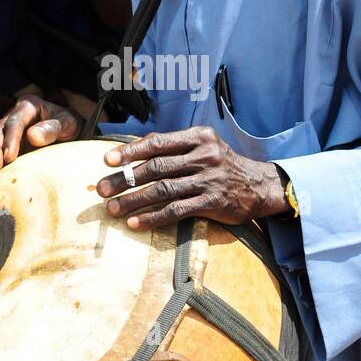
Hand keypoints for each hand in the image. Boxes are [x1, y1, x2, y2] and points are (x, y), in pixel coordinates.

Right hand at [0, 95, 79, 177]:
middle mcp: (13, 115)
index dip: (10, 139)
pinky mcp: (2, 143)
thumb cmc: (69, 125)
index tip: (9, 157)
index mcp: (28, 105)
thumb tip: (32, 136)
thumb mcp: (67, 123)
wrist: (68, 131)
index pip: (15, 122)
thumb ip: (52, 128)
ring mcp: (5, 129)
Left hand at [95, 126, 285, 229]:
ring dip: (134, 200)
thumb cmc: (222, 165)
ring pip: (163, 189)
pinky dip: (153, 217)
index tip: (107, 160)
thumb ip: (174, 145)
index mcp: (198, 137)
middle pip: (156, 167)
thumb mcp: (204, 146)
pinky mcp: (212, 202)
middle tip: (101, 189)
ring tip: (113, 208)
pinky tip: (136, 222)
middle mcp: (204, 155)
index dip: (131, 151)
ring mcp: (209, 179)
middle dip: (125, 179)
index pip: (158, 142)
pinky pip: (177, 210)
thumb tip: (136, 146)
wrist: (259, 186)